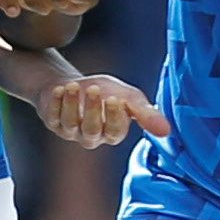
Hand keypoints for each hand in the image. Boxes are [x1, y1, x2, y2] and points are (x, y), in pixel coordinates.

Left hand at [34, 72, 166, 151]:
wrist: (72, 84)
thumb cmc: (104, 92)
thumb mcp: (127, 97)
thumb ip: (146, 113)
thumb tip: (167, 130)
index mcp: (112, 132)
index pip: (115, 131)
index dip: (115, 117)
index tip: (115, 98)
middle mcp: (91, 136)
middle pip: (92, 130)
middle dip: (93, 110)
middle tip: (95, 89)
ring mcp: (70, 130)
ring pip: (71, 124)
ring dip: (71, 104)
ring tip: (73, 86)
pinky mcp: (53, 122)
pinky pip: (52, 117)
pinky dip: (55, 102)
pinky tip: (58, 89)